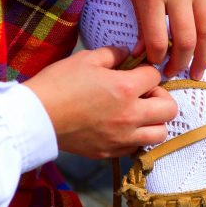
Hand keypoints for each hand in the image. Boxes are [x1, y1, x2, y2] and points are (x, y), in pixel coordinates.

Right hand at [24, 47, 176, 158]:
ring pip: (160, 133)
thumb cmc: (58, 84)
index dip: (147, 72)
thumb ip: (113, 54)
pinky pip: (138, 147)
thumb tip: (127, 54)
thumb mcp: (86, 59)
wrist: (35, 118)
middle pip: (170, 109)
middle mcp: (131, 116)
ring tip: (138, 114)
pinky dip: (137, 138)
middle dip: (162, 98)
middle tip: (145, 94)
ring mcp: (122, 138)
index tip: (136, 73)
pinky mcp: (111, 152)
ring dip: (154, 121)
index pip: (156, 77)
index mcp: (126, 89)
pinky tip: (123, 128)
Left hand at [118, 0, 205, 79]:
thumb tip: (144, 52)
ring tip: (197, 71)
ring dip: (201, 56)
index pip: (157, 39)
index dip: (156, 59)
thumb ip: (141, 20)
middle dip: (181, 64)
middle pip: (186, 40)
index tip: (153, 66)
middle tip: (176, 75)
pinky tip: (202, 43)